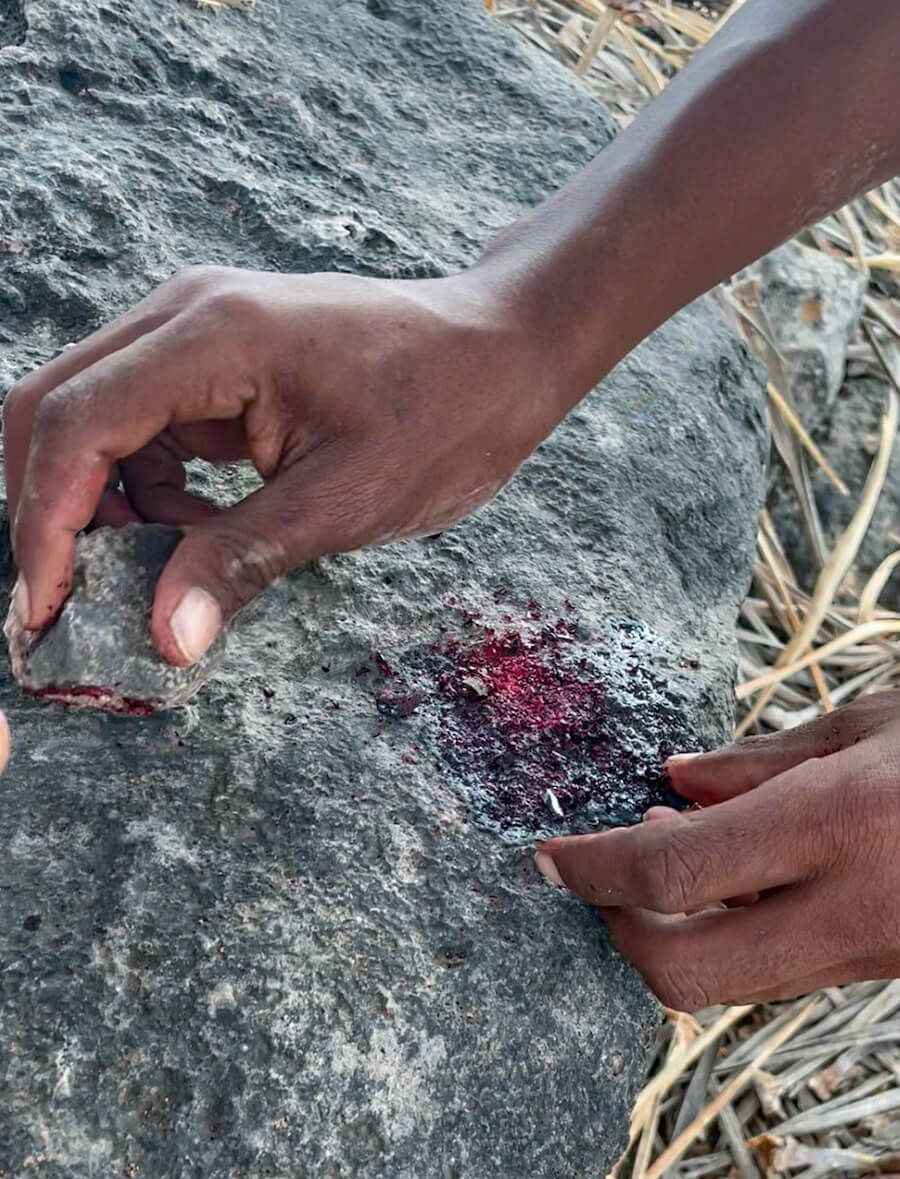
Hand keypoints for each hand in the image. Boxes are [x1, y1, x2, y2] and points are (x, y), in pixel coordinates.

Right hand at [2, 265, 552, 665]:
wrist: (502, 355)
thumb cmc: (445, 415)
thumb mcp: (346, 500)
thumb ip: (242, 561)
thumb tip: (166, 638)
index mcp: (212, 335)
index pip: (76, 423)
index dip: (45, 522)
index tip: (47, 607)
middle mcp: (186, 316)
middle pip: (57, 409)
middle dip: (53, 511)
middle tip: (72, 602)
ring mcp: (198, 332)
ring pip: (95, 422)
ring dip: (107, 506)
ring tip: (165, 570)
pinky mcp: (216, 359)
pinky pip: (146, 427)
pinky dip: (149, 490)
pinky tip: (200, 530)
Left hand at [535, 692, 899, 1009]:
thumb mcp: (874, 724)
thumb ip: (763, 759)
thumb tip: (676, 780)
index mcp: (833, 823)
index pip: (673, 873)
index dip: (595, 869)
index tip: (552, 858)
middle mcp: (845, 909)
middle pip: (684, 969)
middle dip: (620, 927)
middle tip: (603, 873)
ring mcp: (868, 957)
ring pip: (731, 985)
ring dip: (674, 936)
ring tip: (675, 852)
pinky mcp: (881, 975)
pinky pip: (778, 976)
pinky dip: (731, 940)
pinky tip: (738, 882)